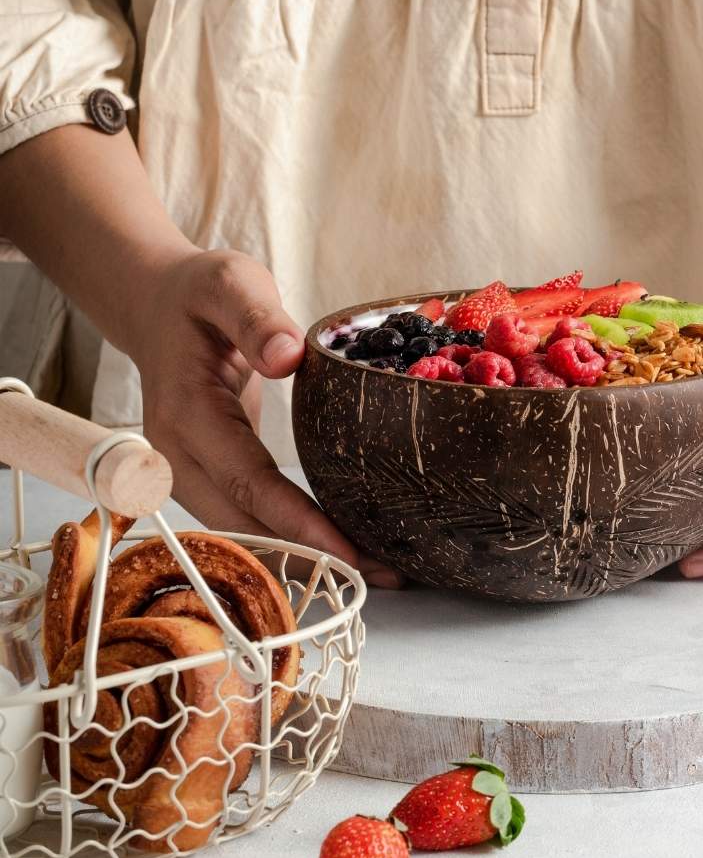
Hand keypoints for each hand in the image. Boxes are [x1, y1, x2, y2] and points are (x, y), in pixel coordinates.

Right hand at [129, 248, 401, 587]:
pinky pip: (249, 518)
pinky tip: (345, 546)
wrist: (158, 308)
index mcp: (185, 415)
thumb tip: (286, 357)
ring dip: (306, 557)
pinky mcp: (207, 478)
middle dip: (313, 557)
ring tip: (381, 570)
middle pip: (246, 526)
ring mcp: (187, 474)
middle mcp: (177, 458)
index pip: (247, 482)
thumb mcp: (229, 283)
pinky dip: (294, 538)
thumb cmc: (198, 294)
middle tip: (388, 573)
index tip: (349, 553)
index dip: (297, 522)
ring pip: (246, 534)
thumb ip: (255, 317)